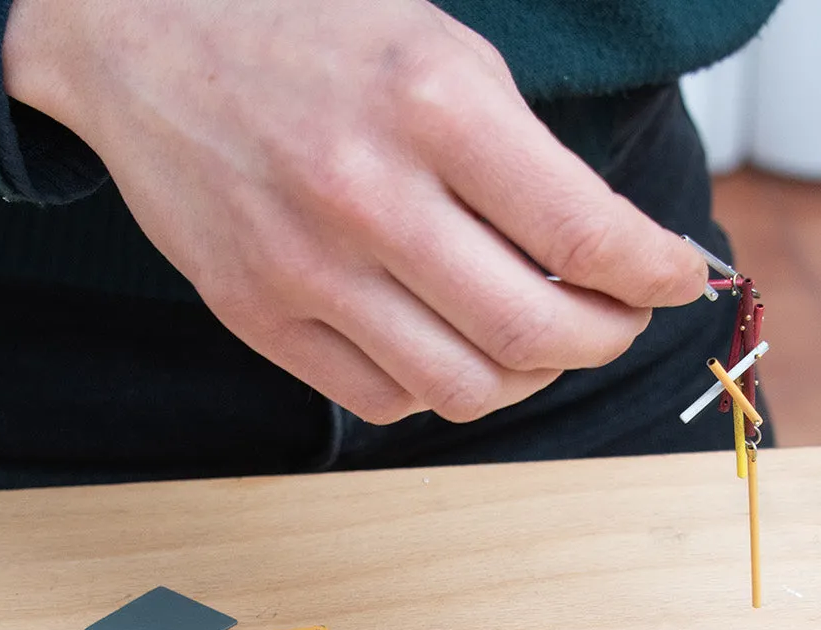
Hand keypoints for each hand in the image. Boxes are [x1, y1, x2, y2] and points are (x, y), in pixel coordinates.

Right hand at [2, 0, 705, 422]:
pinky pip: (388, 400)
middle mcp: (369, 194)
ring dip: (529, 375)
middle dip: (607, 337)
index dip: (657, 275)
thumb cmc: (308, 38)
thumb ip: (526, 157)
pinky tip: (447, 339)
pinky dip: (440, 384)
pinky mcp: (260, 317)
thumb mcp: (441, 50)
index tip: (678, 279)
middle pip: (537, 333)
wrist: (142, 42)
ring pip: (468, 388)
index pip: (586, 233)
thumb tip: (611, 257)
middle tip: (617, 318)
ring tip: (536, 336)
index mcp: (433, 103)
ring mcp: (306, 268)